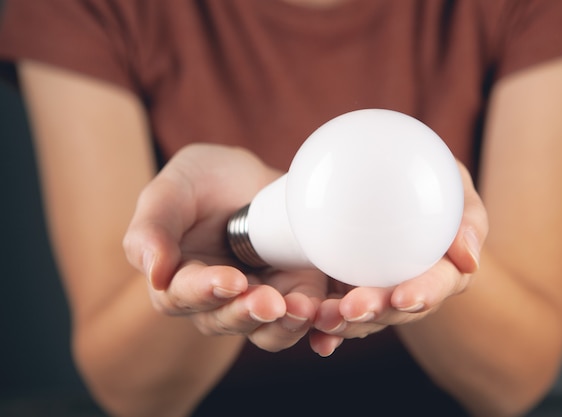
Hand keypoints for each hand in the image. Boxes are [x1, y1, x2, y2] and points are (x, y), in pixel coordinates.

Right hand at [123, 144, 327, 351]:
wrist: (243, 179)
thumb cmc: (198, 183)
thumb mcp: (168, 192)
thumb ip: (151, 228)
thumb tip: (153, 273)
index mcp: (179, 280)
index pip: (184, 295)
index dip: (206, 291)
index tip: (229, 280)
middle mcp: (217, 301)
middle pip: (228, 320)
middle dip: (249, 313)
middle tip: (271, 302)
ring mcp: (258, 298)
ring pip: (269, 329)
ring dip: (286, 325)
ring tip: (304, 309)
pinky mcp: (294, 291)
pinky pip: (306, 318)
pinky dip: (319, 325)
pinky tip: (330, 325)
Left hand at [310, 161, 487, 354]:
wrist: (383, 178)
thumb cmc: (427, 179)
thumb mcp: (453, 183)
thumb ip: (468, 216)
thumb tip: (470, 261)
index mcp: (442, 270)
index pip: (436, 285)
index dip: (423, 294)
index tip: (403, 297)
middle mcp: (409, 289)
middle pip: (396, 310)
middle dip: (376, 314)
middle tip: (352, 308)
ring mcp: (377, 295)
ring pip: (364, 320)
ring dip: (345, 325)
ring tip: (322, 318)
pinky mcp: (347, 294)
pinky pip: (337, 315)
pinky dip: (325, 329)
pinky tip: (314, 337)